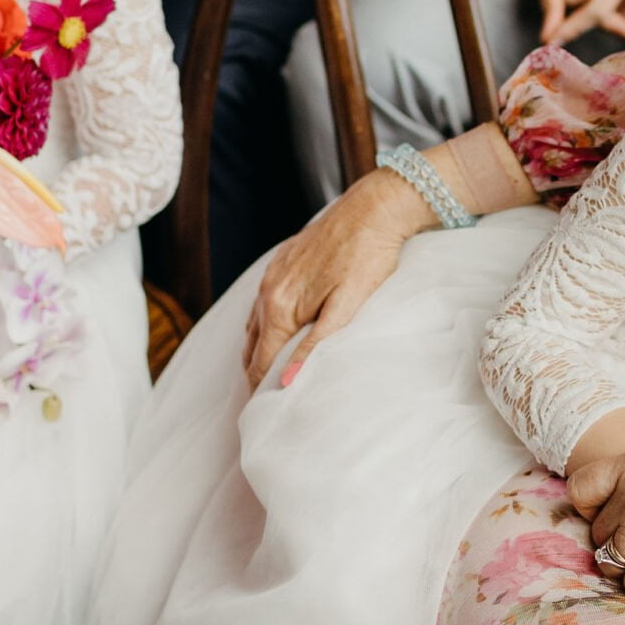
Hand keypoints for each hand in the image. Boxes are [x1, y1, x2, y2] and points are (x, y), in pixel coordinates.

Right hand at [244, 168, 431, 389]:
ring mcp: (272, 275)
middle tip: (266, 403)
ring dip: (258, 352)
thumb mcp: (348, 306)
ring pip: (253, 326)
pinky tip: (276, 335)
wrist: (373, 209)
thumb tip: (288, 380)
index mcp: (281, 307)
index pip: (261, 361)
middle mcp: (268, 291)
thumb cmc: (368, 257)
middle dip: (256, 376)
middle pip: (251, 347)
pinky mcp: (281, 263)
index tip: (265, 414)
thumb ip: (316, 344)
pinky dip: (263, 327)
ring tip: (269, 377)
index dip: (261, 390)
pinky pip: (262, 304)